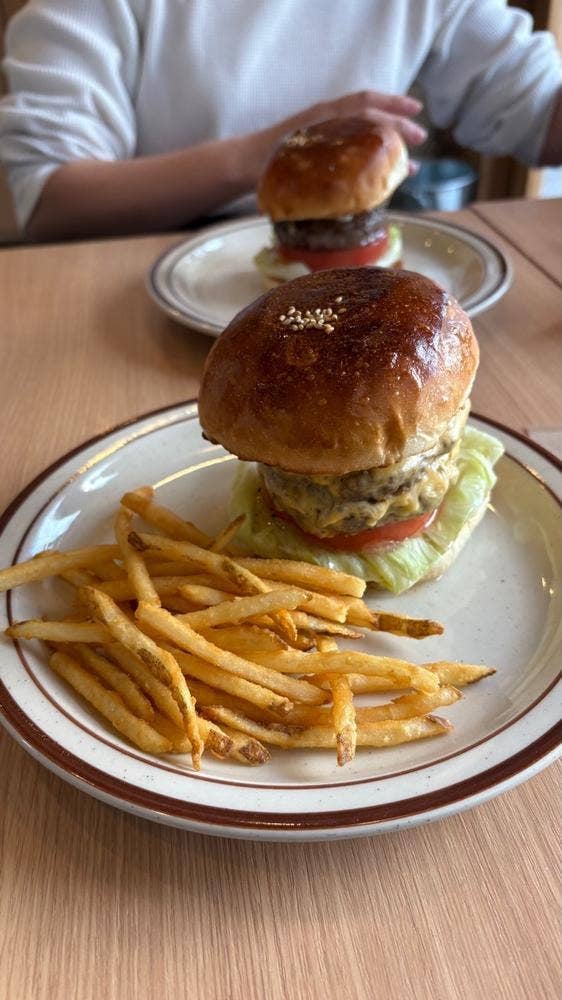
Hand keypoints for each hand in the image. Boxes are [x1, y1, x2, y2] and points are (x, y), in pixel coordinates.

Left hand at [250, 89, 426, 176]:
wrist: (244, 163)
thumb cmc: (262, 165)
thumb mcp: (284, 168)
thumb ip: (311, 172)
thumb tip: (342, 193)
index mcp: (322, 119)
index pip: (362, 105)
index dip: (390, 107)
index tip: (413, 112)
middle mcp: (329, 124)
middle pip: (370, 118)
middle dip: (398, 126)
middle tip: (420, 140)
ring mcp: (330, 137)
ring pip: (367, 134)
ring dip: (389, 146)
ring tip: (411, 164)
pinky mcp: (328, 152)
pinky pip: (358, 150)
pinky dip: (375, 160)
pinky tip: (386, 177)